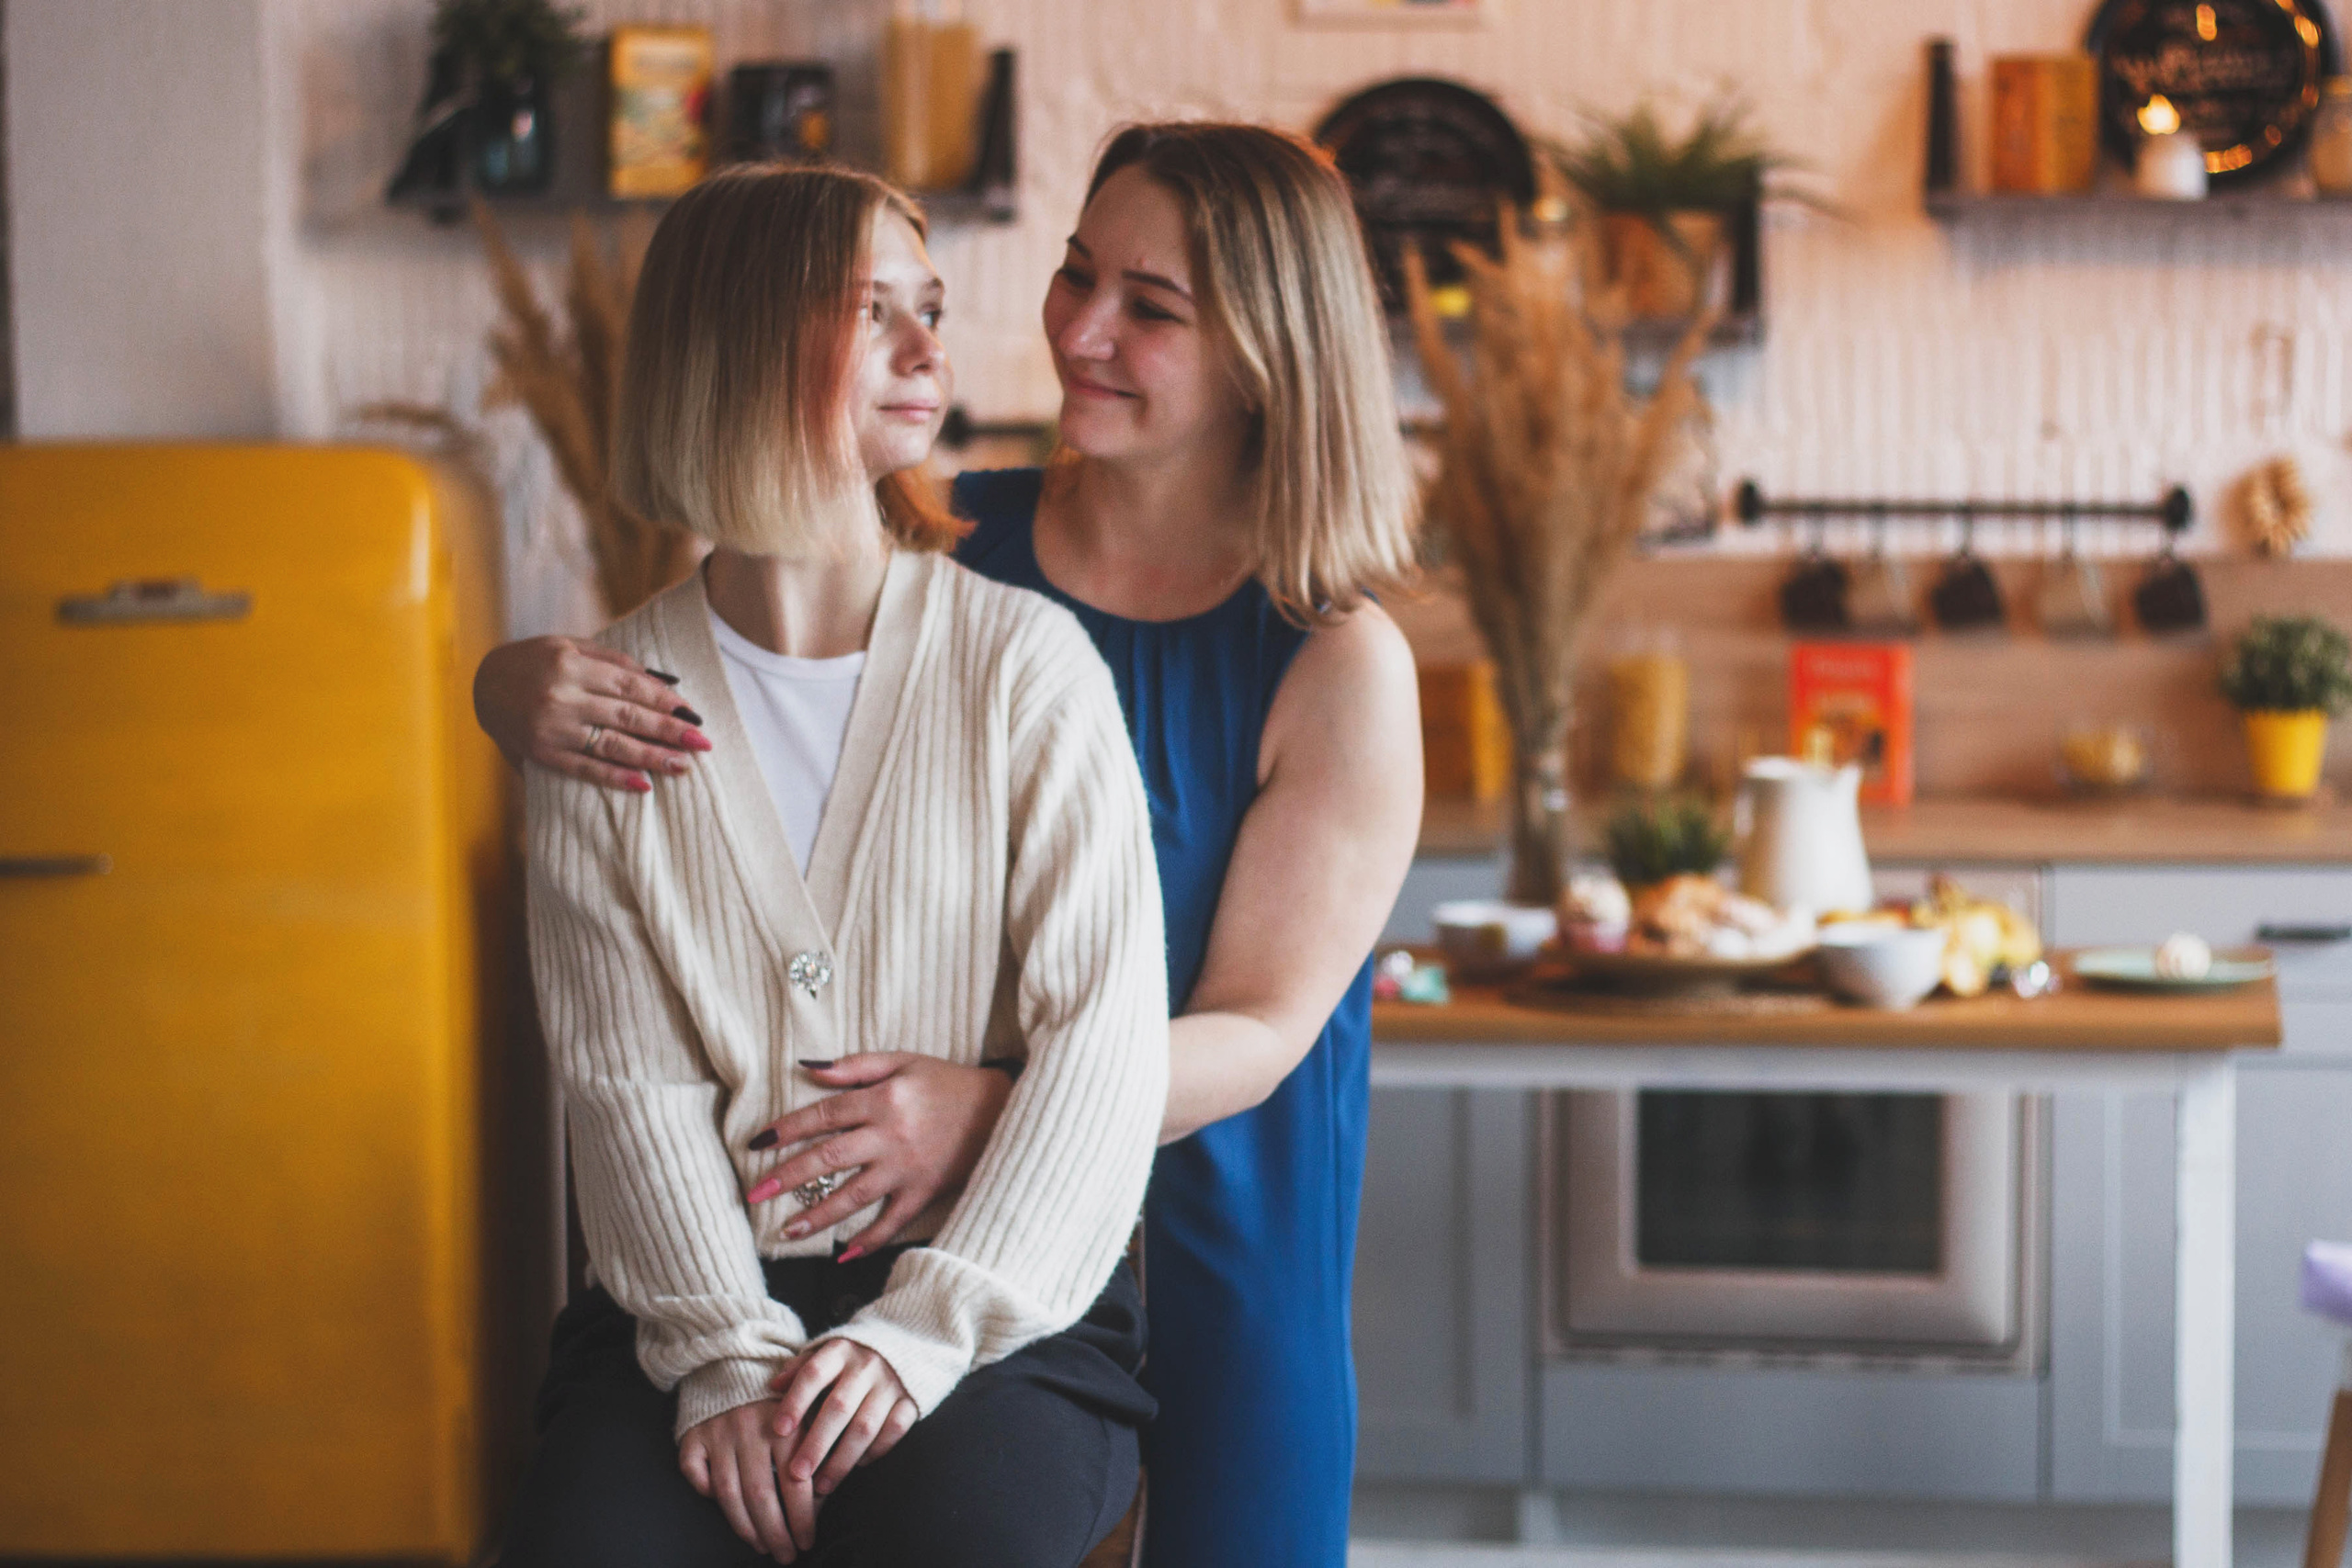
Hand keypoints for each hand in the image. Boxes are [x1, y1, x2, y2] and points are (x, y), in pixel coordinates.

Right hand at [473, 635, 711, 791]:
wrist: (482, 685)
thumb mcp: (570, 646)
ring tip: (683, 765)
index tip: (692, 713)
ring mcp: (551, 728)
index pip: (630, 685)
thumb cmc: (535, 661)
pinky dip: (616, 778)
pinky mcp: (543, 754)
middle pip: (627, 716)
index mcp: (570, 664)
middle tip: (702, 742)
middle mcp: (561, 696)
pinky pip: (585, 768)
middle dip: (668, 731)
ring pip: (612, 745)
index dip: (664, 700)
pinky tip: (644, 784)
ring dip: (652, 757)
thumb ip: (614, 660)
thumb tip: (664, 681)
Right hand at [678, 1397, 821, 1561]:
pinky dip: (705, 1493)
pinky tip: (723, 1507)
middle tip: (786, 1555)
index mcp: (785, 1425)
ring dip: (745, 1526)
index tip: (807, 1541)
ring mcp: (718, 1432)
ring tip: (762, 1545)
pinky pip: (694, 1472)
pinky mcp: (693, 1434)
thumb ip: (815, 1451)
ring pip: (728, 1492)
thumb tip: (820, 1501)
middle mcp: (750, 1429)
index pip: (796, 1483)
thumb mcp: (807, 1413)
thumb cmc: (781, 1398)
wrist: (738, 1360)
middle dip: (775, 1532)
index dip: (802, 1518)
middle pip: (761, 1494)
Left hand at [743, 1056, 1011, 1256]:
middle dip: (788, 1177)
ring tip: (787, 1230)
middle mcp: (890, 1135)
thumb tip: (808, 1068)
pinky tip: (844, 1254)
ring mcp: (908, 1168)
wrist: (1001, 1109)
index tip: (757, 1144)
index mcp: (882, 1099)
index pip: (823, 1115)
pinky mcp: (925, 1191)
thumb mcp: (904, 1061)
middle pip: (829, 1157)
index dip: (787, 1129)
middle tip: (754, 1194)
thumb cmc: (947, 1082)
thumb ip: (856, 1066)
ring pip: (854, 1195)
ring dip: (818, 1215)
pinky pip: (893, 1221)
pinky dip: (869, 1240)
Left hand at [766, 1338, 919, 1496]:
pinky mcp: (911, 1400)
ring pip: (866, 1426)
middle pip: (839, 1407)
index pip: (813, 1374)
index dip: (795, 1402)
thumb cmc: (853, 1356)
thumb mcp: (827, 1351)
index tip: (778, 1431)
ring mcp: (891, 1383)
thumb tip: (774, 1386)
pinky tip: (858, 1465)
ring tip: (822, 1485)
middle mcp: (866, 1365)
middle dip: (817, 1443)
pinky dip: (876, 1450)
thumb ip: (801, 1368)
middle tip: (797, 1474)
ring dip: (842, 1459)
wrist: (907, 1340)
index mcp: (840, 1350)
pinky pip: (894, 1430)